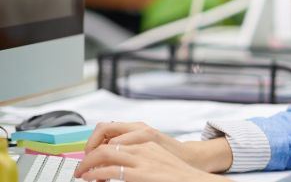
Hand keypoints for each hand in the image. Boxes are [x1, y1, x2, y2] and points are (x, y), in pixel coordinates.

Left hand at [84, 122, 231, 172]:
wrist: (193, 178)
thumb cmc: (175, 169)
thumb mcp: (155, 154)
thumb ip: (138, 152)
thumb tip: (116, 159)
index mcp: (145, 136)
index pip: (112, 130)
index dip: (95, 142)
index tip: (89, 155)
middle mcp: (142, 143)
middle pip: (105, 138)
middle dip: (87, 151)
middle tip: (82, 165)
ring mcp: (141, 157)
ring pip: (104, 152)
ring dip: (88, 163)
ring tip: (83, 174)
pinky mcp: (140, 173)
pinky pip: (110, 170)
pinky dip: (95, 174)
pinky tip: (92, 179)